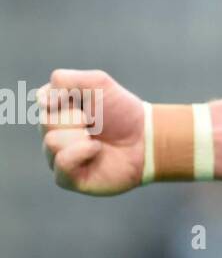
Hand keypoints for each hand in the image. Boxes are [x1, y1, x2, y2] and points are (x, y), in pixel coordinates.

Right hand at [38, 69, 145, 195]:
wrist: (145, 139)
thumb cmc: (121, 112)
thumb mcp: (98, 83)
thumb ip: (66, 80)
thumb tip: (41, 100)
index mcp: (58, 110)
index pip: (44, 99)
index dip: (64, 97)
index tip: (84, 98)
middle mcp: (53, 133)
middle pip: (46, 120)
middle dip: (76, 118)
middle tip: (94, 121)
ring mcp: (57, 156)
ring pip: (51, 141)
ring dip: (81, 136)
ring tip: (96, 139)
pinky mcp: (65, 177)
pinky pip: (61, 162)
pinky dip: (82, 152)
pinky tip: (96, 151)